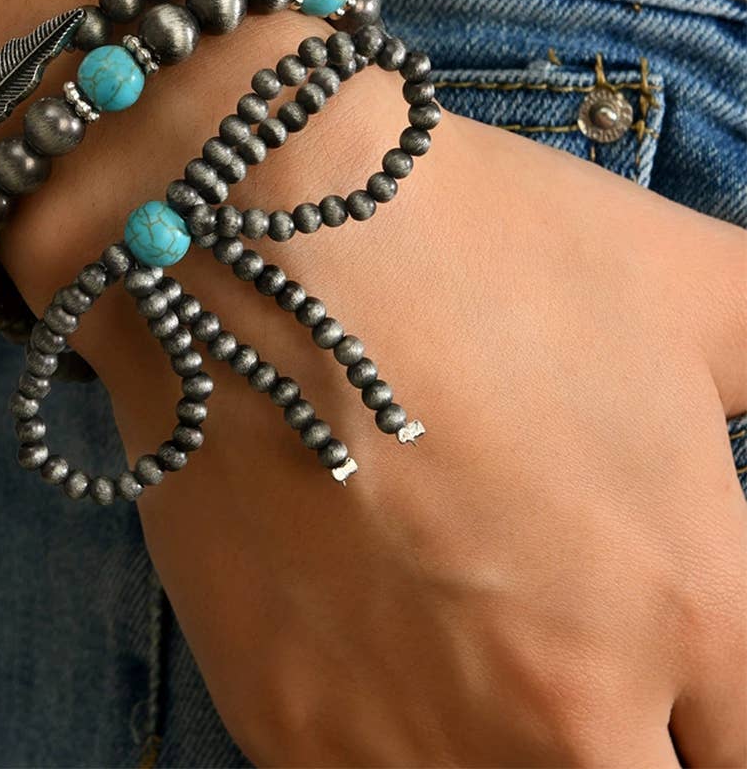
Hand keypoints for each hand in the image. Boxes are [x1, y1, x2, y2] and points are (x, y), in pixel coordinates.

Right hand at [4, 10, 746, 766]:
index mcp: (687, 602)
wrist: (248, 232)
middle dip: (626, 738)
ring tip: (460, 649)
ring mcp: (410, 733)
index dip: (714, 719)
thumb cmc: (472, 240)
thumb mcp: (685, 281)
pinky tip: (377, 660)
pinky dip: (390, 744)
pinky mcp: (283, 723)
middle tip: (567, 662)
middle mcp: (561, 710)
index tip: (669, 683)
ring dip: (501, 750)